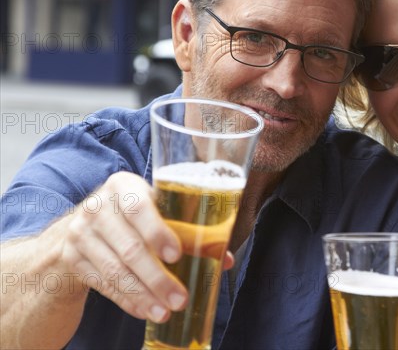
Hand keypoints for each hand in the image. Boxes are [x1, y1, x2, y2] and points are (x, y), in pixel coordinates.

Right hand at [61, 172, 233, 323]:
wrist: (84, 225)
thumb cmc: (134, 217)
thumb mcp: (155, 211)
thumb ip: (188, 231)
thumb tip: (224, 258)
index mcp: (123, 185)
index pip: (139, 208)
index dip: (158, 232)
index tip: (176, 255)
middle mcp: (98, 206)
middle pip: (130, 247)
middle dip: (157, 277)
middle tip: (180, 299)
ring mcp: (81, 232)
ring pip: (115, 270)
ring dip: (143, 295)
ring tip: (166, 311)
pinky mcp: (72, 257)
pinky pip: (103, 284)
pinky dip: (127, 300)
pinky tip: (145, 311)